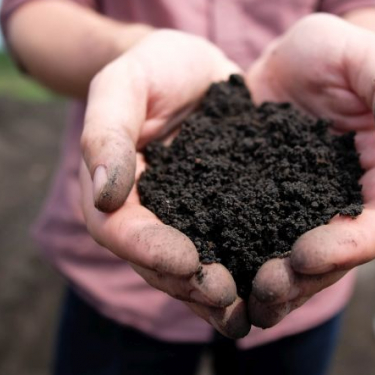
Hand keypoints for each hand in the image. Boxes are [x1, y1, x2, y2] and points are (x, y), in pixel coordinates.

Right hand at [79, 30, 250, 337]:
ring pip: (189, 268)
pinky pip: (226, 248)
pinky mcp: (219, 211)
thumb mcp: (124, 83)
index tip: (187, 261)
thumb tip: (105, 192)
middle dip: (187, 283)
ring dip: (213, 294)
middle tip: (224, 296)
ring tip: (247, 310)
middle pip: (153, 261)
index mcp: (110, 185)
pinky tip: (270, 287)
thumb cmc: (152, 66)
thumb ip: (108, 131)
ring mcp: (182, 216)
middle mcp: (144, 211)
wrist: (192, 64)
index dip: (147, 249)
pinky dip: (243, 271)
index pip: (118, 228)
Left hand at [245, 13, 374, 327]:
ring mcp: (307, 209)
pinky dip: (244, 265)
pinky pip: (260, 243)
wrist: (283, 58)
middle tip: (265, 289)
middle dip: (306, 280)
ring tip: (242, 298)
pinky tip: (216, 274)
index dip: (351, 246)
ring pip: (300, 264)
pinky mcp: (267, 207)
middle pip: (339, 258)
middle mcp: (347, 200)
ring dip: (277, 288)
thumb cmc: (333, 49)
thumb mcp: (364, 54)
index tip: (307, 254)